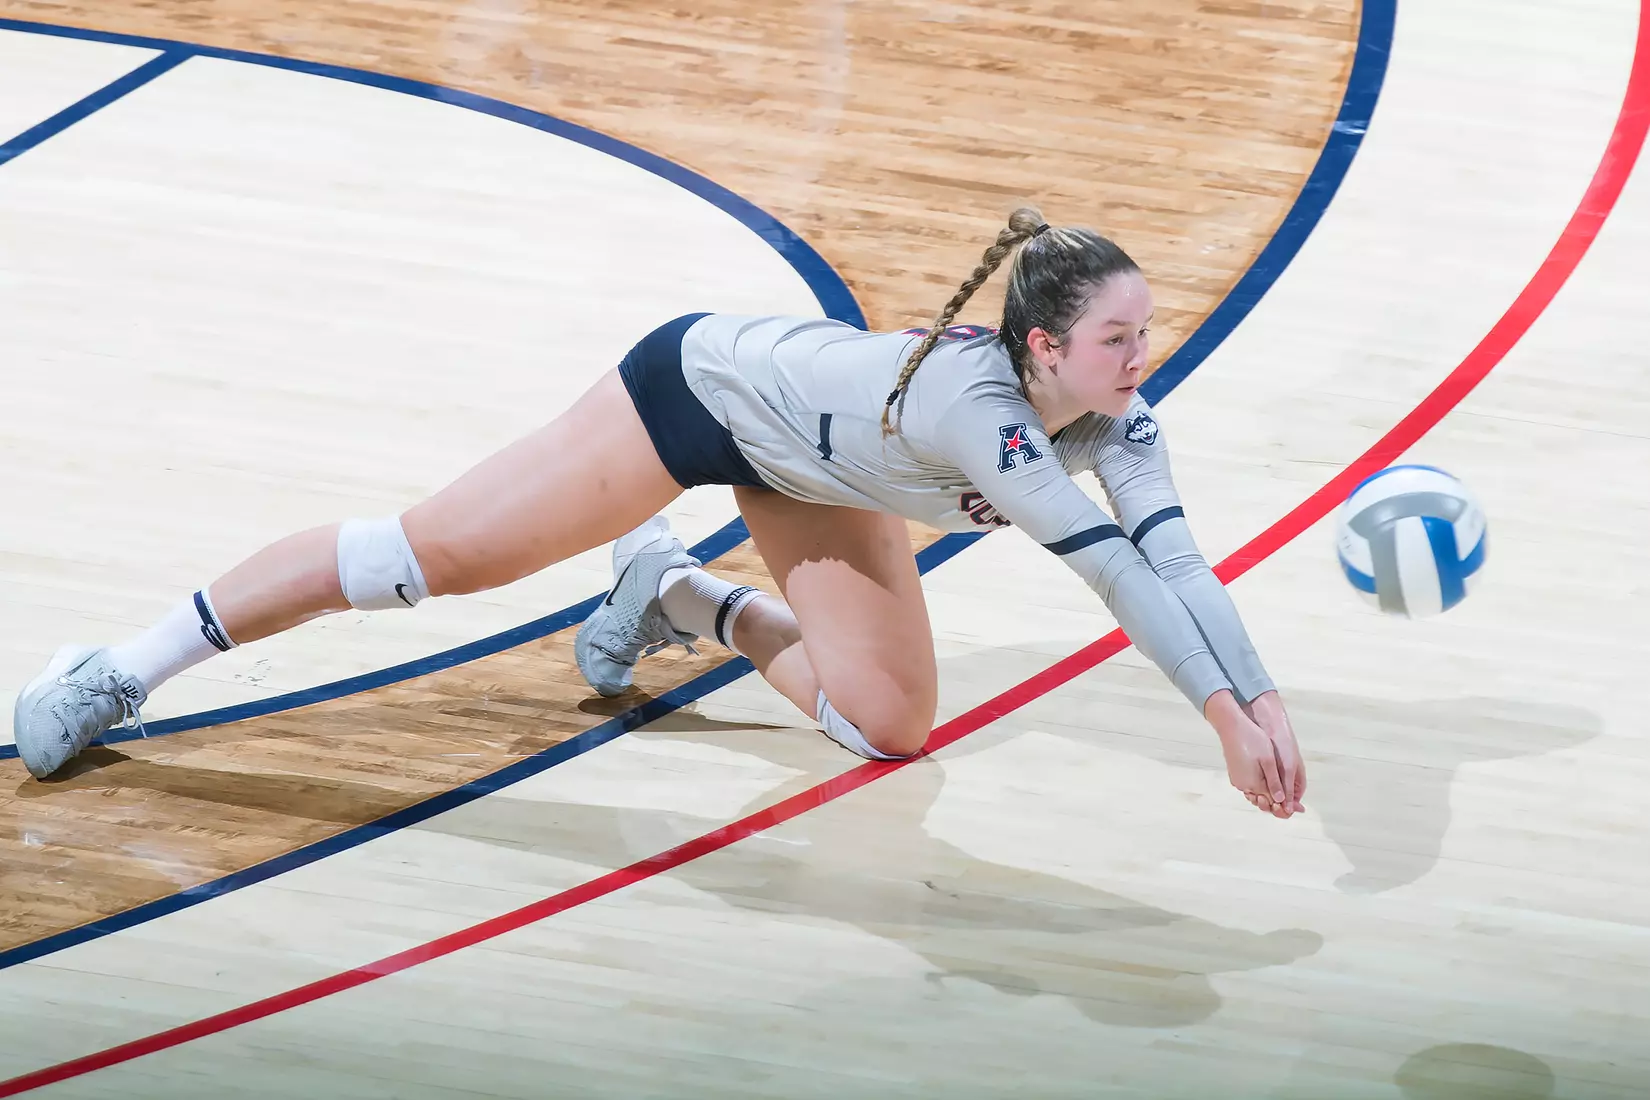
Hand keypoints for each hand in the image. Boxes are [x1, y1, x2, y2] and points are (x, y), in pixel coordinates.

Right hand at [1203, 690, 1304, 818]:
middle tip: (1292, 804)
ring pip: (1255, 794)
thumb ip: (1275, 782)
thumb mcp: (1268, 761)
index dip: (1286, 805)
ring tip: (1282, 793)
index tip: (1299, 808)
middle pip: (1263, 800)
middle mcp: (1243, 786)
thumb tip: (1280, 800)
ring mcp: (1238, 780)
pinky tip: (1267, 782)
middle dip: (1277, 803)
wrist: (1231, 727)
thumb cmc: (1252, 740)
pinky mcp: (1235, 774)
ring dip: (1268, 795)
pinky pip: (1249, 787)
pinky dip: (1259, 788)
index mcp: (1253, 784)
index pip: (1272, 801)